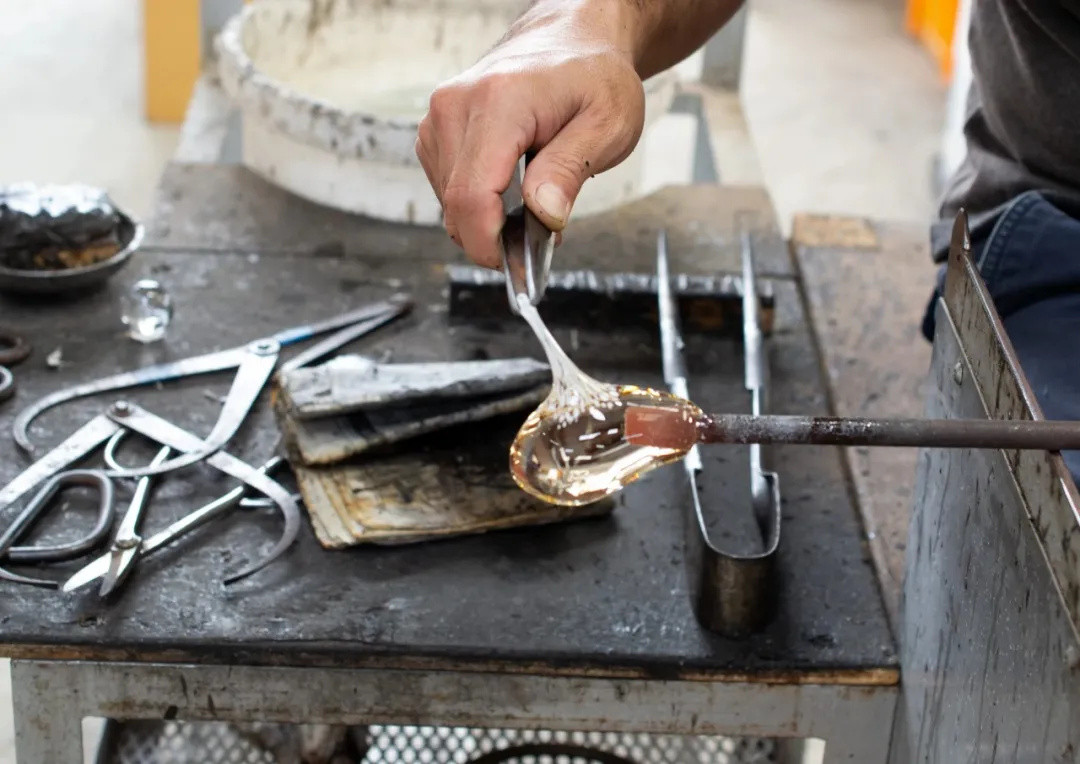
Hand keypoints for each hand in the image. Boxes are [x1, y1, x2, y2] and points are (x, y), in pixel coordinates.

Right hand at [416, 0, 646, 268]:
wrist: (571, 39)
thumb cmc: (592, 76)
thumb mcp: (607, 125)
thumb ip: (570, 171)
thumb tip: (543, 216)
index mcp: (498, 102)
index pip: (471, 195)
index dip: (488, 244)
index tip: (516, 267)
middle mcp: (456, 106)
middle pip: (455, 206)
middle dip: (494, 236)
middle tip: (541, 234)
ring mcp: (440, 117)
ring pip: (448, 203)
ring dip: (487, 219)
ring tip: (533, 200)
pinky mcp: (436, 130)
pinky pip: (447, 188)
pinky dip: (477, 202)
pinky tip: (510, 189)